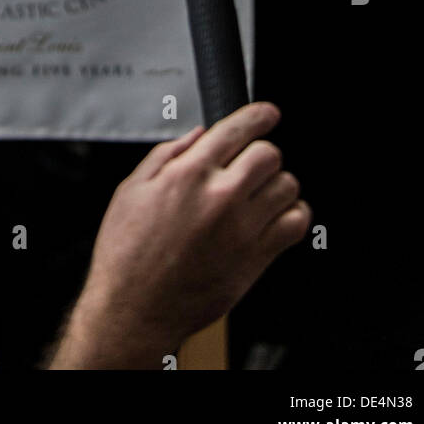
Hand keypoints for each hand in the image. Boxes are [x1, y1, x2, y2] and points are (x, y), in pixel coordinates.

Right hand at [48, 102, 309, 368]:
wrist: (134, 309)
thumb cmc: (127, 254)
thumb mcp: (131, 190)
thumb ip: (166, 154)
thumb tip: (197, 136)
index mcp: (188, 174)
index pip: (238, 129)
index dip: (259, 114)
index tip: (267, 113)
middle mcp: (220, 197)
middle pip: (269, 154)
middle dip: (261, 152)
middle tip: (250, 162)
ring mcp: (243, 229)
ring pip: (287, 186)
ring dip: (276, 183)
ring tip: (259, 192)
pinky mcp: (257, 258)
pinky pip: (296, 224)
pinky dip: (292, 215)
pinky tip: (274, 216)